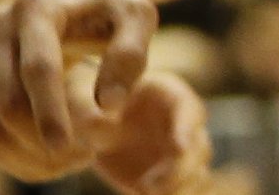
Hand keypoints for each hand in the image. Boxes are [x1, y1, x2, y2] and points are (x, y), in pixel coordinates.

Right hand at [0, 0, 160, 180]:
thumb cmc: (110, 6)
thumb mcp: (137, 17)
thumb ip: (130, 55)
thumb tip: (108, 105)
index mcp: (36, 7)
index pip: (37, 68)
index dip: (49, 111)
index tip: (64, 145)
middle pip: (9, 105)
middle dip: (45, 140)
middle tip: (89, 154)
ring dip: (33, 157)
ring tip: (78, 157)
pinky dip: (22, 157)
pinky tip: (56, 158)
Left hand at [86, 69, 212, 194]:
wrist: (93, 126)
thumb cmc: (89, 101)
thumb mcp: (81, 98)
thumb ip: (88, 108)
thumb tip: (98, 121)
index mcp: (168, 93)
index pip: (187, 109)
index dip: (185, 128)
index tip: (177, 148)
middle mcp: (183, 122)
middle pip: (197, 146)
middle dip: (180, 167)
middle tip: (151, 185)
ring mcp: (179, 152)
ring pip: (196, 172)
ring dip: (179, 186)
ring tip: (146, 190)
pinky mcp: (171, 177)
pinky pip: (183, 189)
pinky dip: (174, 194)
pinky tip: (146, 194)